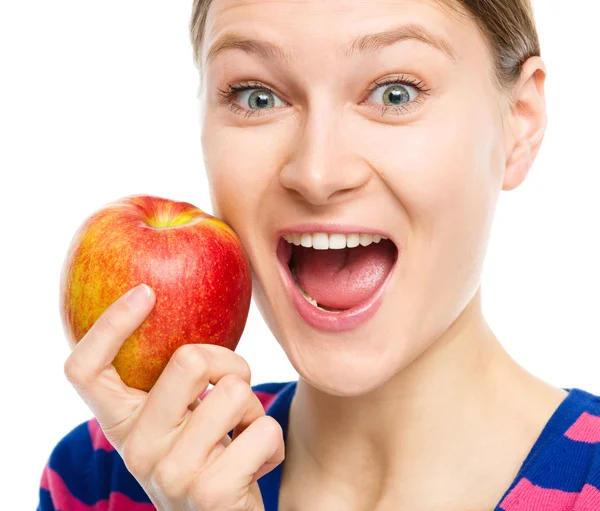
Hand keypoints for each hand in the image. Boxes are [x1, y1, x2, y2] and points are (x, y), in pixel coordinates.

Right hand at [63, 283, 283, 509]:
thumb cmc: (207, 456)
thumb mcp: (179, 419)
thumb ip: (176, 380)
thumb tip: (192, 312)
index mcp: (122, 423)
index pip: (85, 370)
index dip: (108, 326)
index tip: (145, 293)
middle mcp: (135, 449)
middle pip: (189, 359)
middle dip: (230, 362)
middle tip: (234, 386)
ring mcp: (169, 474)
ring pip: (235, 391)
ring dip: (254, 409)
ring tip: (241, 436)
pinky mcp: (209, 494)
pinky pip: (265, 429)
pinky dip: (272, 440)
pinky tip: (255, 464)